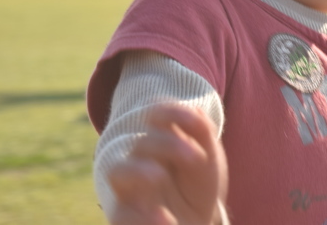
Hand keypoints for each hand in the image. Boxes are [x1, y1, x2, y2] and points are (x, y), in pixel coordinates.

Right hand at [108, 103, 227, 224]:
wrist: (197, 221)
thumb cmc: (199, 183)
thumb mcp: (209, 157)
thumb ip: (202, 131)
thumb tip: (194, 114)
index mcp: (161, 140)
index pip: (154, 114)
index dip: (171, 112)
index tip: (195, 121)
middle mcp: (140, 161)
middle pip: (144, 142)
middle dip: (170, 145)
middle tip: (197, 158)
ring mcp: (130, 190)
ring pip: (117, 171)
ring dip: (140, 171)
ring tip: (160, 178)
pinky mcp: (124, 216)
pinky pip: (123, 214)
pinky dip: (143, 216)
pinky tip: (168, 221)